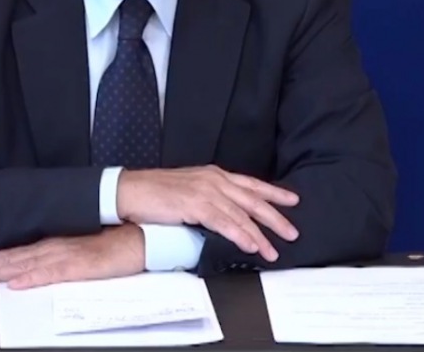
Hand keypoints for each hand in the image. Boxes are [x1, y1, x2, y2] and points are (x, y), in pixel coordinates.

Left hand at [0, 223, 144, 288]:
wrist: (139, 236)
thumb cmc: (111, 242)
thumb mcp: (77, 249)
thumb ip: (56, 256)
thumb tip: (32, 268)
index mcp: (53, 243)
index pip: (15, 252)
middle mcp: (54, 246)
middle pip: (13, 257)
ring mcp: (66, 255)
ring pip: (25, 264)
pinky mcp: (80, 266)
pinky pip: (52, 273)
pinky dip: (32, 278)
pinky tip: (16, 284)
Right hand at [116, 166, 299, 261]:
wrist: (131, 189)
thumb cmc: (155, 191)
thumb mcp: (189, 188)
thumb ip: (209, 197)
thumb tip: (227, 214)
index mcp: (213, 174)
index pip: (250, 184)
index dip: (273, 192)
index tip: (292, 200)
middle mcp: (213, 179)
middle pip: (252, 199)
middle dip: (275, 217)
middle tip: (292, 232)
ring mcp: (205, 191)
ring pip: (241, 214)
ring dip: (259, 235)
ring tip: (272, 250)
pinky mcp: (194, 204)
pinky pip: (224, 222)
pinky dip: (240, 234)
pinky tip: (250, 245)